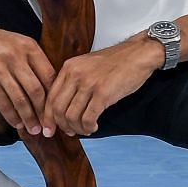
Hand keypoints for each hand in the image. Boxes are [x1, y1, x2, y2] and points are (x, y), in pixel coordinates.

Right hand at [0, 20, 55, 136]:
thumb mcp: (21, 43)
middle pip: (36, 91)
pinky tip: (16, 124)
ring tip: (34, 130)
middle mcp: (16, 57)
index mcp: (30, 47)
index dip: (55, 97)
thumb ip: (36, 62)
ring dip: (28, 119)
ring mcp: (0, 69)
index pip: (49, 77)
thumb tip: (53, 89)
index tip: (58, 112)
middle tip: (49, 128)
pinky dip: (11, 116)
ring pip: (20, 99)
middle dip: (44, 113)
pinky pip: (2, 102)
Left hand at [42, 37, 161, 137]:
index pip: (50, 97)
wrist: (139, 54)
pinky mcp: (103, 93)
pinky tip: (94, 127)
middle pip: (58, 109)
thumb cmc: (117, 62)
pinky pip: (88, 118)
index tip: (50, 129)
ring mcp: (88, 84)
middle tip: (70, 132)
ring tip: (85, 129)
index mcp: (69, 67)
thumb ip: (74, 81)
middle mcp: (75, 74)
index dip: (48, 117)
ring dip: (77, 128)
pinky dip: (88, 127)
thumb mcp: (87, 65)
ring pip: (71, 116)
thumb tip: (64, 107)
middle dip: (61, 126)